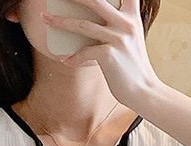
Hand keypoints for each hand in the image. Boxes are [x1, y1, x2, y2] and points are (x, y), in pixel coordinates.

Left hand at [41, 0, 161, 108]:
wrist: (144, 91)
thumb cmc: (133, 68)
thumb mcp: (130, 40)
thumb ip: (116, 26)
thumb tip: (88, 22)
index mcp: (131, 17)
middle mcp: (126, 23)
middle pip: (95, 0)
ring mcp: (118, 38)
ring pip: (83, 25)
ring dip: (61, 22)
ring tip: (46, 19)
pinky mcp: (109, 54)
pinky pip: (84, 52)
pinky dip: (73, 57)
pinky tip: (66, 60)